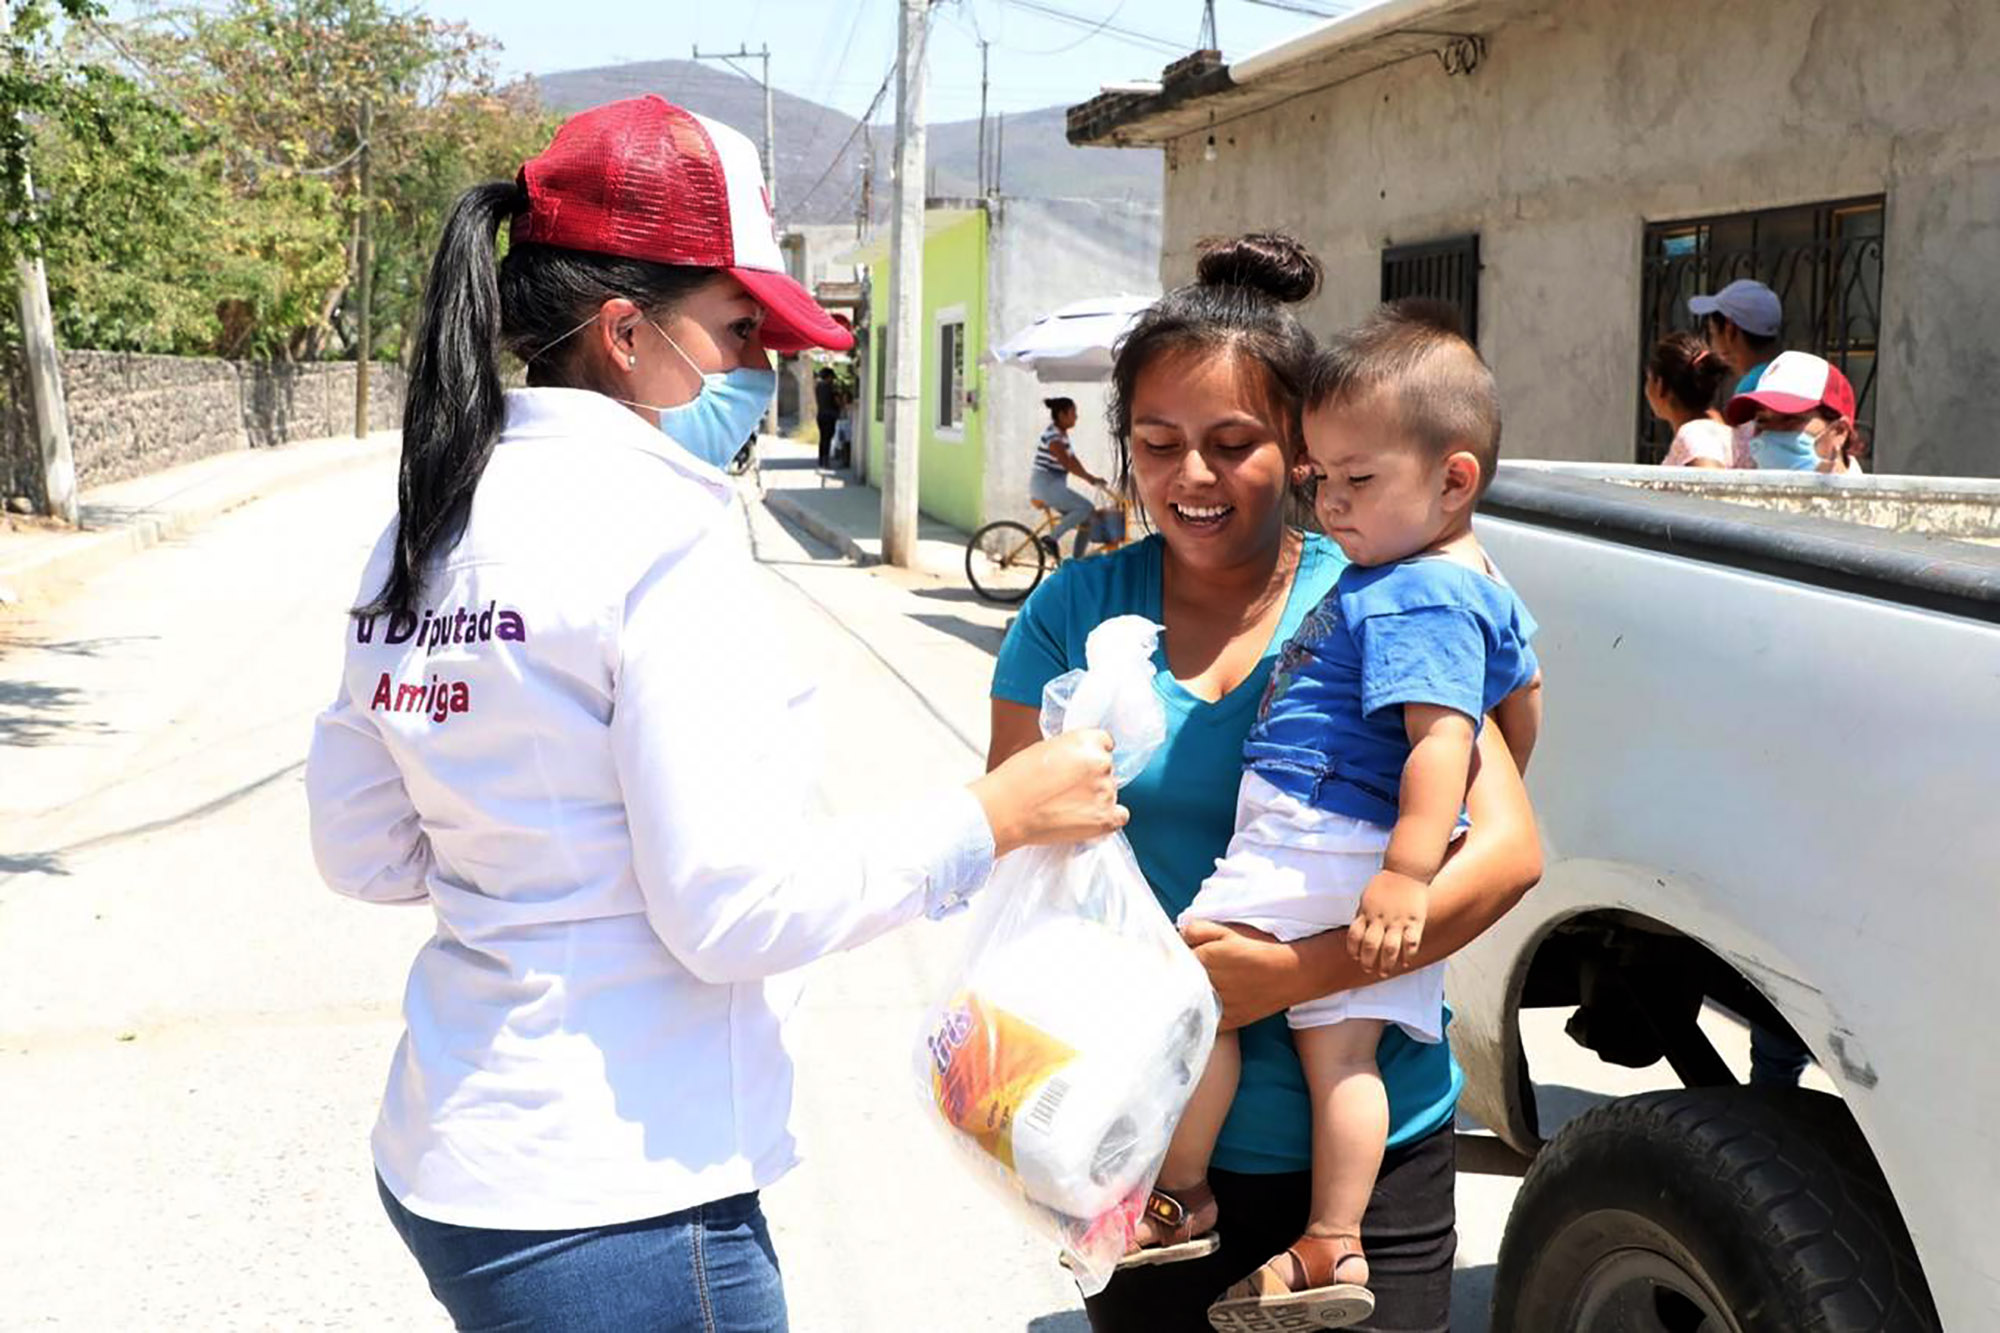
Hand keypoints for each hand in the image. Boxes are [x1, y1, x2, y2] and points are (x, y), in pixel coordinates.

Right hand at [968, 729, 1125, 856]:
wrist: (1004, 810)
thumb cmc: (1016, 779)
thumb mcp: (1045, 748)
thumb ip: (1071, 751)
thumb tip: (1081, 761)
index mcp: (1087, 740)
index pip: (1105, 743)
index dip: (1090, 755)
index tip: (1078, 766)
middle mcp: (1101, 763)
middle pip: (1107, 769)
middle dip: (1091, 778)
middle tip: (1067, 790)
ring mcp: (1105, 792)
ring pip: (1111, 792)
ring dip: (1095, 798)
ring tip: (1066, 807)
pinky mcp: (1105, 819)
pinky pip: (1120, 816)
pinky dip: (1108, 818)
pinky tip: (1088, 819)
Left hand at [1180, 919, 1314, 1029]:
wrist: (1293, 973)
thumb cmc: (1261, 946)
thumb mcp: (1228, 929)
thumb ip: (1197, 930)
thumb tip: (1174, 936)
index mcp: (1205, 959)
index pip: (1173, 959)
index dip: (1172, 956)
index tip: (1172, 955)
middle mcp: (1209, 984)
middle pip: (1179, 981)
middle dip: (1177, 975)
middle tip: (1183, 969)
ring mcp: (1218, 1005)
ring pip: (1190, 1001)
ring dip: (1187, 994)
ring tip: (1196, 985)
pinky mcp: (1229, 1021)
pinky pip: (1205, 1019)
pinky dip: (1201, 1013)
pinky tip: (1204, 1003)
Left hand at [1350, 870, 1428, 974]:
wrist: (1406, 869)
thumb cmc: (1386, 883)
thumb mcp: (1367, 896)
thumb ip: (1363, 913)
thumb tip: (1357, 930)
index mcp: (1366, 912)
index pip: (1354, 936)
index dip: (1353, 949)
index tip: (1355, 957)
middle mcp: (1380, 918)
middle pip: (1370, 945)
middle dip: (1367, 961)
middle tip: (1368, 969)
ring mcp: (1398, 920)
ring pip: (1390, 948)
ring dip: (1386, 964)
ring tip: (1384, 972)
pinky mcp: (1414, 920)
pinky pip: (1411, 942)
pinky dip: (1407, 955)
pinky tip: (1405, 962)